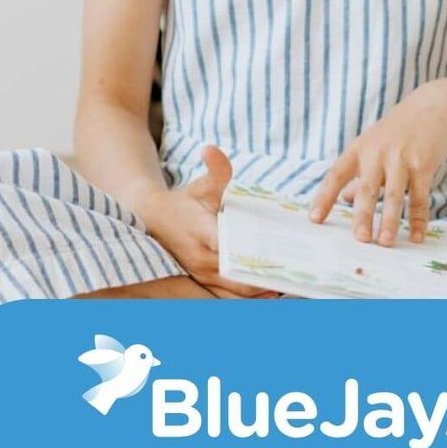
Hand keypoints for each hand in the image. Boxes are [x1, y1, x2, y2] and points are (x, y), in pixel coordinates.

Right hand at [132, 145, 276, 297]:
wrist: (153, 220)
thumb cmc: (183, 202)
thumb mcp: (200, 185)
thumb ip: (215, 171)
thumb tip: (211, 149)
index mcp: (204, 233)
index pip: (233, 251)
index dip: (257, 258)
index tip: (282, 258)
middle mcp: (202, 259)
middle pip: (239, 279)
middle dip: (266, 280)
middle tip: (294, 275)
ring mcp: (201, 275)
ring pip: (235, 294)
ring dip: (260, 292)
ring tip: (286, 285)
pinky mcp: (201, 283)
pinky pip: (227, 298)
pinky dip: (248, 298)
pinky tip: (268, 293)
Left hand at [309, 84, 446, 245]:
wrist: (434, 106)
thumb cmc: (398, 130)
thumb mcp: (373, 145)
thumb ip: (359, 173)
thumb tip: (343, 198)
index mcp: (359, 149)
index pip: (336, 175)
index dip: (324, 197)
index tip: (314, 219)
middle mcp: (378, 153)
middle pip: (367, 189)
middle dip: (363, 215)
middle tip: (360, 239)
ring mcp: (402, 158)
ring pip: (394, 195)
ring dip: (391, 221)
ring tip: (386, 243)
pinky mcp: (424, 164)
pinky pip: (419, 196)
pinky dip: (419, 218)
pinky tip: (417, 236)